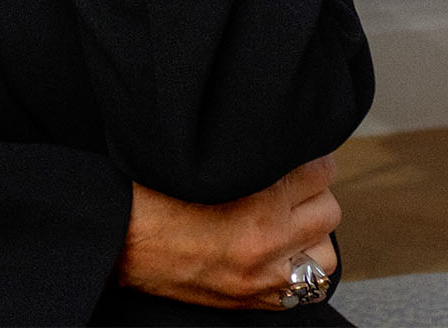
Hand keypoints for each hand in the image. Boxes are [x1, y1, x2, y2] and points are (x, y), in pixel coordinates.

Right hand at [114, 156, 342, 310]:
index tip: (297, 158)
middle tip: (292, 186)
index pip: (320, 172)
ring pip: (325, 253)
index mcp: (258, 201)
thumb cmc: (150, 196)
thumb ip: (249, 158)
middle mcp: (267, 242)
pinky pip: (305, 290)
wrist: (120, 240)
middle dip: (313, 194)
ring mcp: (263, 276)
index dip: (309, 159)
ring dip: (313, 235)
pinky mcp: (252, 299)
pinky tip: (282, 254)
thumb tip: (281, 148)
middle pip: (328, 210)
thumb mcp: (204, 163)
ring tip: (291, 222)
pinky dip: (300, 270)